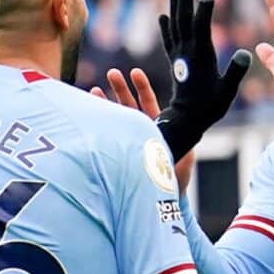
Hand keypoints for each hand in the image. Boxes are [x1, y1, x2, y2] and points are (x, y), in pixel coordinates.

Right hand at [91, 68, 194, 194]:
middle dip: (120, 88)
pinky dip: (98, 121)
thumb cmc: (173, 181)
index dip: (142, 87)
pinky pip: (106, 132)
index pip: (148, 102)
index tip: (134, 72)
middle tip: (112, 73)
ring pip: (115, 117)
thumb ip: (184, 151)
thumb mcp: (183, 162)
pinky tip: (87, 111)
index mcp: (157, 127)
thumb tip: (186, 142)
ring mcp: (127, 139)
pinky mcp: (117, 149)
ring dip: (105, 102)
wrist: (158, 201)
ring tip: (94, 88)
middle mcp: (141, 130)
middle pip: (129, 104)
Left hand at [156, 0, 250, 161]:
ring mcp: (178, 56)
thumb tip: (245, 53)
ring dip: (174, 7)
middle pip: (184, 20)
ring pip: (174, 26)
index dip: (205, 7)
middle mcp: (187, 52)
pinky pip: (168, 40)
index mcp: (201, 56)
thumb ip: (235, 72)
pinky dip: (165, 26)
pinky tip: (163, 16)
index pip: (202, 26)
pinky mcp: (174, 62)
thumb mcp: (227, 91)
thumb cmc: (210, 106)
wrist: (186, 120)